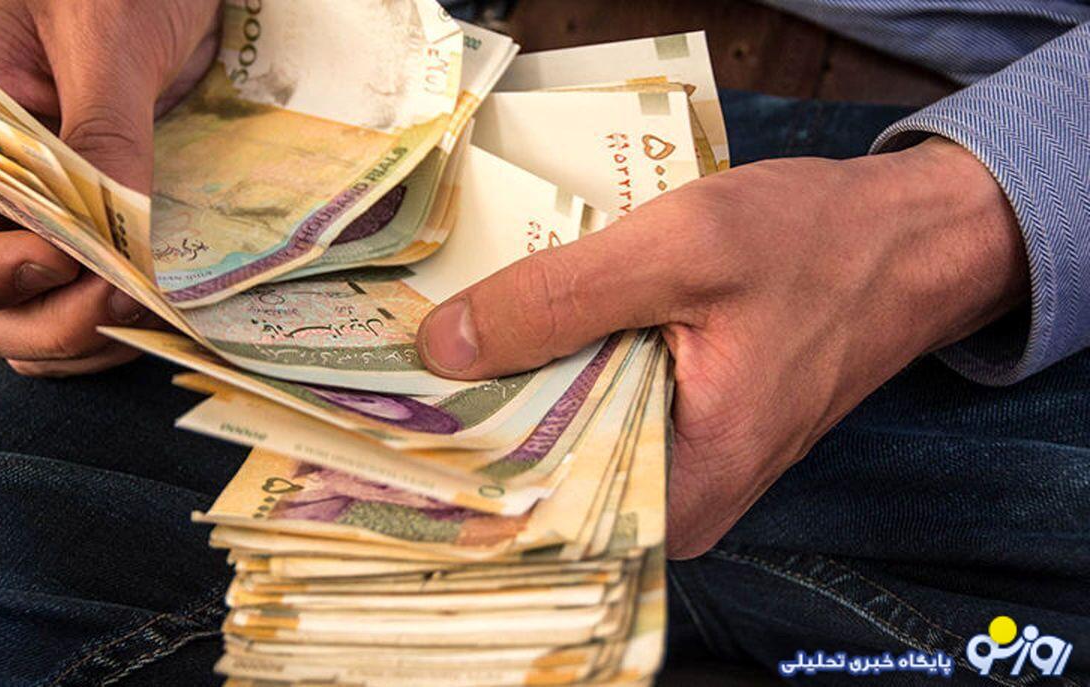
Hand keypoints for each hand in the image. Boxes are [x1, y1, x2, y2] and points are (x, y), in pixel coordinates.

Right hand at [0, 0, 220, 375]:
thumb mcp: (101, 38)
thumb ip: (101, 133)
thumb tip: (113, 230)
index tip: (60, 263)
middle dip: (42, 321)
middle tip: (120, 298)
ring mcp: (20, 218)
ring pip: (21, 323)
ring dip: (79, 337)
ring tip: (142, 306)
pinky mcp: (76, 235)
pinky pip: (71, 307)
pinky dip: (106, 325)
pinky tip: (150, 308)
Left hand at [416, 138, 1027, 557]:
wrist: (908, 239)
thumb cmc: (815, 245)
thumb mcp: (679, 251)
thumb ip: (559, 300)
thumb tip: (444, 347)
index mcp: (685, 490)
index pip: (540, 515)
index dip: (458, 471)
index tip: (387, 431)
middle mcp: (681, 500)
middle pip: (546, 476)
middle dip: (477, 421)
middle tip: (401, 371)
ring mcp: (685, 463)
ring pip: (568, 438)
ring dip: (516, 388)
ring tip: (445, 346)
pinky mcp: (686, 423)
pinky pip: (599, 409)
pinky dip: (561, 370)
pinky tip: (519, 332)